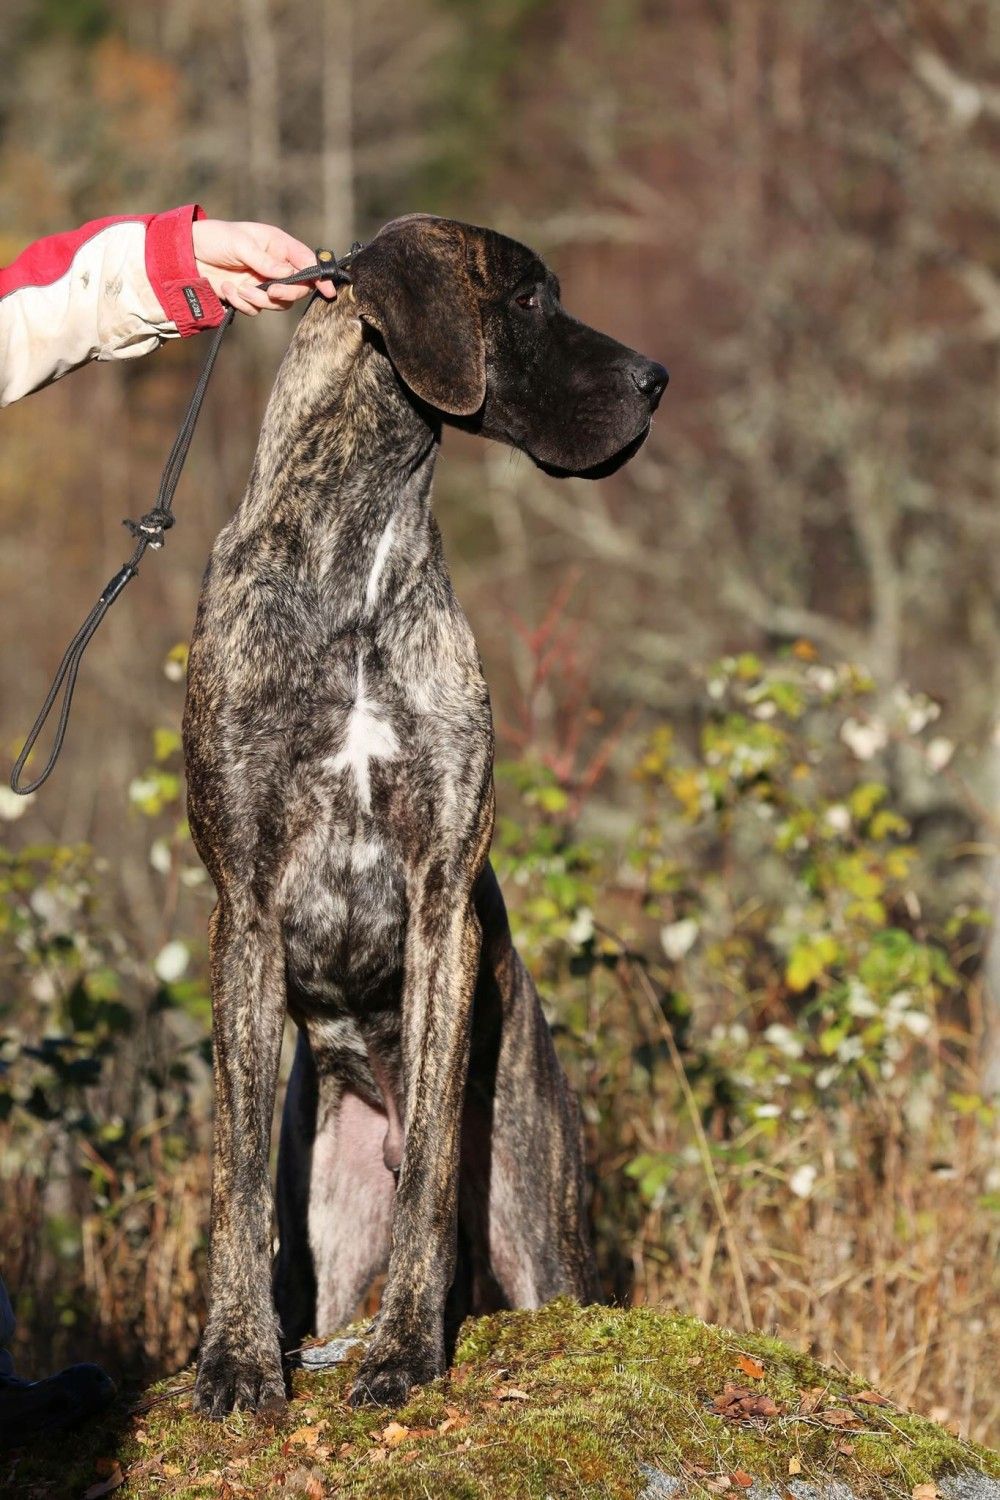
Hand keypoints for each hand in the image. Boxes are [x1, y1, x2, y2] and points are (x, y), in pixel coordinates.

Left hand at [191, 219, 338, 315]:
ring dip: (258, 300)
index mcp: (278, 246)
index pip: (307, 263)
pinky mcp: (249, 296)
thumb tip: (288, 274)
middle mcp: (275, 266)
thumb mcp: (241, 244)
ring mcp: (263, 282)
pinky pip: (256, 309)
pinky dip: (243, 303)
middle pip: (297, 289)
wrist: (187, 254)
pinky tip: (227, 289)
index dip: (320, 277)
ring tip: (238, 288)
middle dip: (285, 293)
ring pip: (278, 304)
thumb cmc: (215, 238)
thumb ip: (265, 261)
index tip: (328, 291)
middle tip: (270, 291)